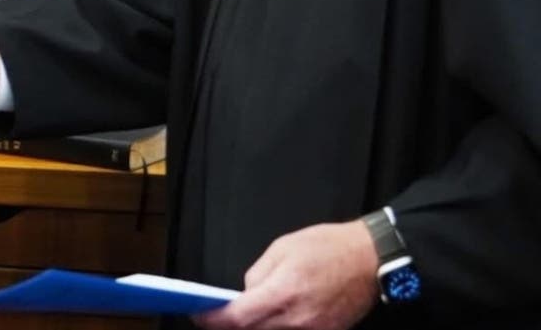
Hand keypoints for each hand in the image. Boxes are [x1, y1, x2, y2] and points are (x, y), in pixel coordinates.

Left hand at [192, 220, 377, 329]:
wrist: (370, 259)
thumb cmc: (326, 247)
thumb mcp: (282, 248)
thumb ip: (258, 274)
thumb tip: (245, 295)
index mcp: (283, 292)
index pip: (239, 318)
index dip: (214, 320)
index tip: (198, 315)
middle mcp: (298, 320)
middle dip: (230, 325)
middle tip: (215, 315)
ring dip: (254, 327)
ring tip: (244, 313)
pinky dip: (276, 327)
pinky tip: (272, 317)